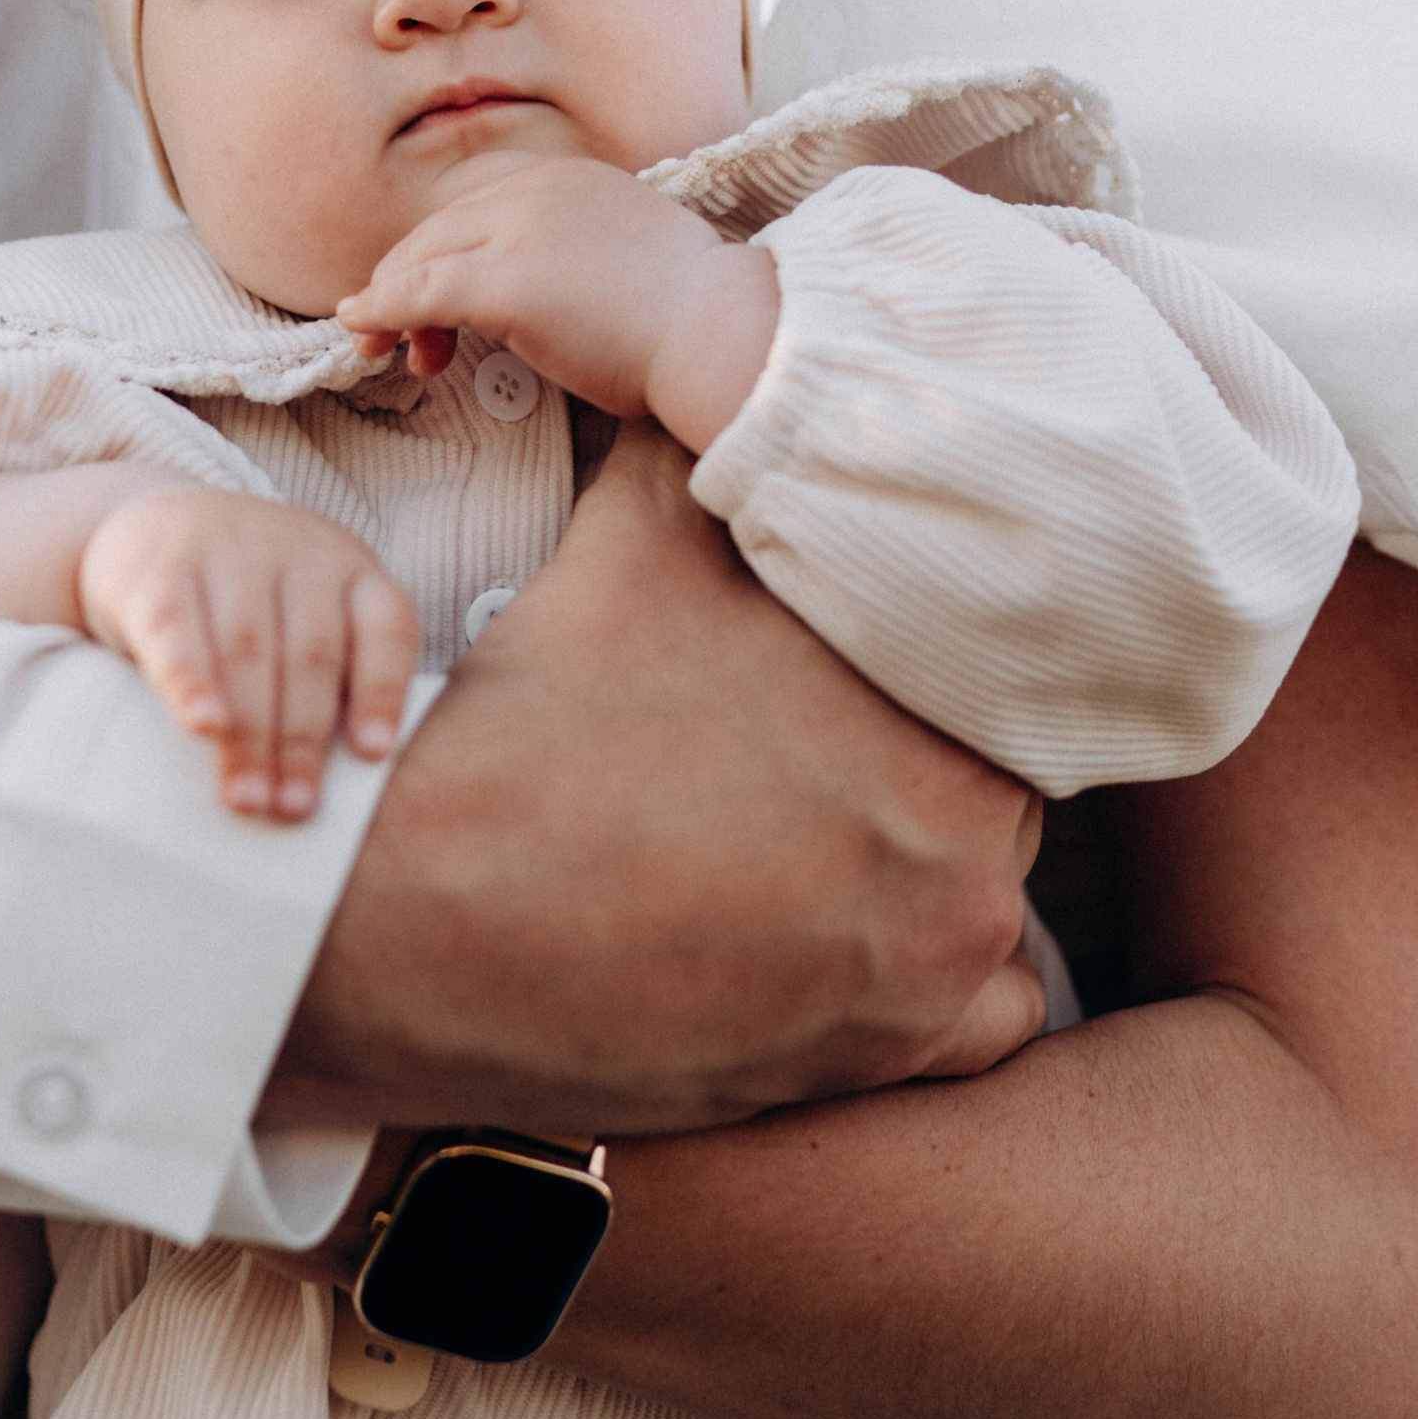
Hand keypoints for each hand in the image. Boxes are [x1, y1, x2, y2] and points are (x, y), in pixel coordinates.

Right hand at [77, 485, 418, 820]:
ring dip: (249, 734)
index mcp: (351, 570)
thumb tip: (351, 781)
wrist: (151, 527)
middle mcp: (299, 551)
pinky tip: (203, 727)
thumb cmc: (248, 600)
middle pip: (310, 655)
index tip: (374, 755)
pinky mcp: (160, 570)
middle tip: (294, 809)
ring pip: (247, 651)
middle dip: (303, 741)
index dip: (383, 691)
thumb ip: (332, 680)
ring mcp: (229, 551)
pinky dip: (191, 683)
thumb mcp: (305, 616)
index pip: (386, 627)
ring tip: (248, 800)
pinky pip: (178, 631)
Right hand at [262, 423, 1044, 1135]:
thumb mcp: (636, 538)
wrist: (422, 917)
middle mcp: (966, 850)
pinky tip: (842, 930)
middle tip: (823, 737)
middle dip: (922, 746)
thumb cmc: (535, 720)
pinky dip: (933, 979)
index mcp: (929, 709)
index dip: (920, 647)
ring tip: (814, 827)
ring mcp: (931, 970)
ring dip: (929, 855)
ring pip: (989, 884)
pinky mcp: (885, 1059)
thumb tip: (756, 359)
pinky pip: (983, 1013)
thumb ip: (719, 449)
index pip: (984, 659)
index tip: (856, 653)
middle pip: (995, 772)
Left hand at [337, 159, 778, 451]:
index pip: (477, 209)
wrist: (724, 333)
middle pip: (440, 230)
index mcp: (572, 178)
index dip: (439, 255)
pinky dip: (383, 311)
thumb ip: (574, 257)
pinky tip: (363, 332)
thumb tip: (539, 295)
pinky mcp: (505, 281)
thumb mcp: (628, 262)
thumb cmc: (693, 319)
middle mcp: (539, 189)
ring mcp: (519, 230)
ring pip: (424, 260)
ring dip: (394, 305)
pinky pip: (420, 294)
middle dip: (405, 282)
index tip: (430, 303)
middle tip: (394, 340)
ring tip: (395, 356)